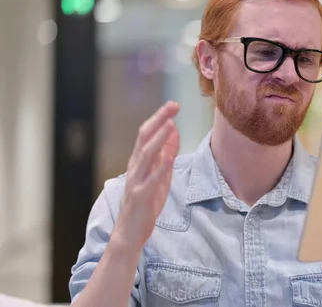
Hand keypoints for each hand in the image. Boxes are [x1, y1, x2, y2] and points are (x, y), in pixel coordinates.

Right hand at [113, 101, 179, 248]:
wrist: (130, 233)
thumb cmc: (146, 203)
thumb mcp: (160, 175)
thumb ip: (166, 154)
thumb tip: (174, 130)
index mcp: (139, 161)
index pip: (147, 134)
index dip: (159, 118)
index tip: (173, 105)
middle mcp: (135, 167)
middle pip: (144, 138)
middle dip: (159, 120)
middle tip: (173, 105)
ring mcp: (136, 181)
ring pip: (145, 155)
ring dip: (158, 138)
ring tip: (170, 124)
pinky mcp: (141, 196)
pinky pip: (151, 180)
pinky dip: (161, 167)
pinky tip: (170, 156)